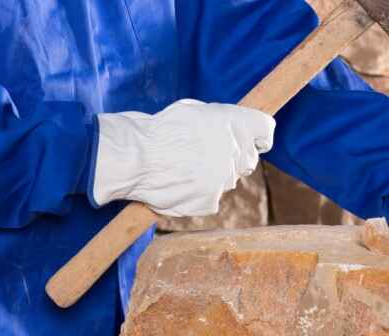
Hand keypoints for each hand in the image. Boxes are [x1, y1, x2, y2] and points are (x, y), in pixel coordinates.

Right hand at [91, 99, 274, 216]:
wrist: (135, 157)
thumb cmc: (159, 130)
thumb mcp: (194, 112)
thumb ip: (220, 122)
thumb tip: (231, 131)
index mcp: (236, 122)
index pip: (266, 130)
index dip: (258, 136)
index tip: (254, 141)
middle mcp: (237, 151)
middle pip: (248, 159)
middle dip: (232, 157)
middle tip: (205, 155)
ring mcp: (226, 179)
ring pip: (227, 180)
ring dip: (213, 175)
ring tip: (183, 168)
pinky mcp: (211, 201)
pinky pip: (211, 198)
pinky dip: (198, 194)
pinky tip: (179, 184)